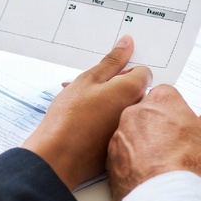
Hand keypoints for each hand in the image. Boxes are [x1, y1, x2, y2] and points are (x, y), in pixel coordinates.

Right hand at [21, 36, 151, 190]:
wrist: (58, 156)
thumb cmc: (71, 116)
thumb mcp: (89, 79)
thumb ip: (112, 61)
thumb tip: (128, 43)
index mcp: (133, 91)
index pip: (143, 72)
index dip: (123, 70)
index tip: (106, 74)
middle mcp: (137, 111)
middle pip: (133, 90)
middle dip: (115, 86)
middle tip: (90, 88)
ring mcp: (129, 130)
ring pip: (122, 107)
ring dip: (108, 103)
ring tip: (82, 105)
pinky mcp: (119, 145)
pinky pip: (116, 125)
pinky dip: (105, 121)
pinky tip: (84, 122)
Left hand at [106, 85, 200, 200]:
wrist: (164, 198)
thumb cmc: (190, 165)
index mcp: (161, 101)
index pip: (167, 95)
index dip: (176, 111)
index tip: (183, 126)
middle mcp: (136, 112)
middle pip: (147, 112)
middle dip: (158, 125)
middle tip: (173, 146)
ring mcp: (120, 135)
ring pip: (132, 133)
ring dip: (143, 143)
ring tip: (160, 164)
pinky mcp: (110, 158)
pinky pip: (122, 154)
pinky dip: (132, 161)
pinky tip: (147, 175)